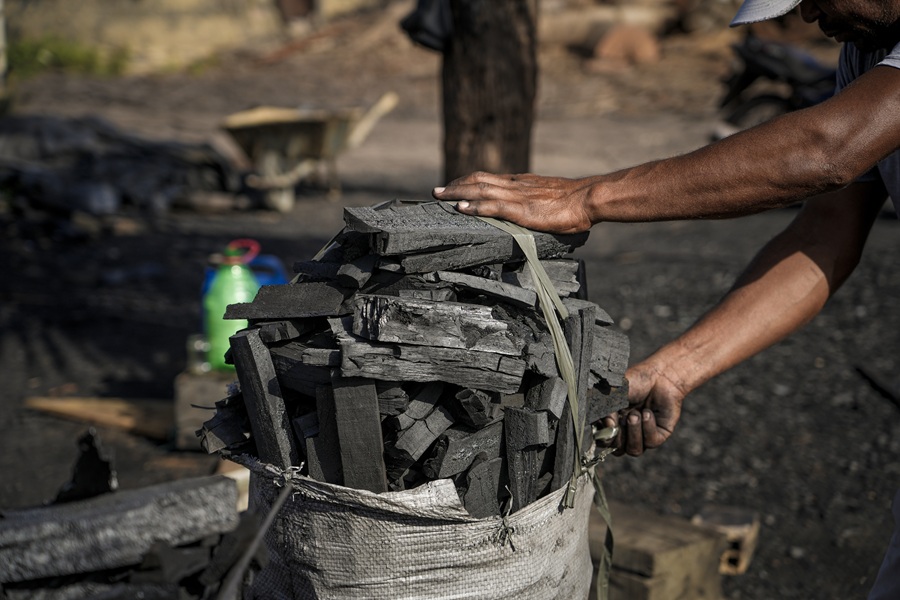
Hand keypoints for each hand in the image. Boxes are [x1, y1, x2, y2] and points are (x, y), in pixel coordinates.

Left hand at [432, 171, 595, 233]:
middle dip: (456, 185)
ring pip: (480, 189)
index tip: (455, 187)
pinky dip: (475, 207)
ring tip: (441, 197)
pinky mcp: (522, 209)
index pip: (489, 179)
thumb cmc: (575, 203)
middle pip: (478, 180)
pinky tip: (462, 209)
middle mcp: (515, 185)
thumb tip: (530, 212)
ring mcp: (518, 196)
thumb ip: (535, 203)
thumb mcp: (549, 199)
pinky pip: (493, 206)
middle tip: (437, 191)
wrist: (589, 198)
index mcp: (521, 183)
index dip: (469, 182)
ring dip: (458, 193)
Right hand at [603, 361, 686, 456]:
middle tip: (623, 417)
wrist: (660, 375)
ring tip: (636, 414)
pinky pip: (650, 442)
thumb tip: (607, 426)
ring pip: (634, 450)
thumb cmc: (635, 382)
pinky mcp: (659, 435)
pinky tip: (649, 413)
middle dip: (619, 436)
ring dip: (634, 432)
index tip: (607, 423)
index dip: (603, 437)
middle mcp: (626, 431)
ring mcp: (642, 434)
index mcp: (612, 422)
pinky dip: (648, 427)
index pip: (603, 441)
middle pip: (617, 450)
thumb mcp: (614, 393)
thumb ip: (605, 409)